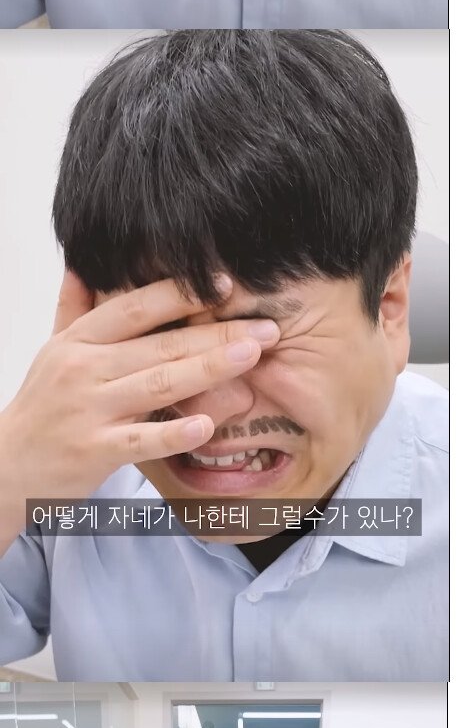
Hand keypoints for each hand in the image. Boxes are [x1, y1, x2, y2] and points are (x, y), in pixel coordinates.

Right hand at [0, 285, 273, 538]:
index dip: (180, 292)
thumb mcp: (52, 349)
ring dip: (209, 369)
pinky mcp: (93, 451)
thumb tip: (83, 260)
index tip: (224, 282)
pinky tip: (206, 425)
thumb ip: (74, 306)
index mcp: (78, 341)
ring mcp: (89, 410)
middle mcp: (83, 369)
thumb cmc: (41, 406)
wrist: (6, 466)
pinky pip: (140, 440)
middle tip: (266, 327)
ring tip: (251, 356)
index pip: (134, 307)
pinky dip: (173, 432)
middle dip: (217, 332)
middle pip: (160, 344)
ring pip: (157, 384)